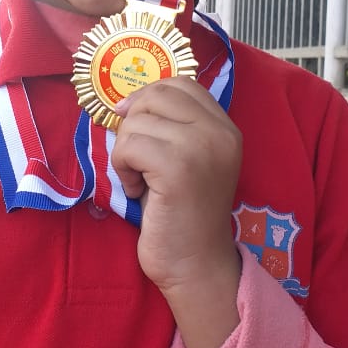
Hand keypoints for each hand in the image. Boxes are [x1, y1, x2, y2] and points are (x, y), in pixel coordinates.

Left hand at [111, 76, 241, 293]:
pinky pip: (129, 147)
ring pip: (137, 122)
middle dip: (133, 124)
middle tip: (136, 159)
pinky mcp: (178, 168)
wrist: (196, 265)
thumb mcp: (184, 159)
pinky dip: (122, 169)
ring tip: (141, 181)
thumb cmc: (182, 215)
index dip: (149, 98)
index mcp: (225, 127)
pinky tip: (138, 191)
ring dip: (126, 152)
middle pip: (156, 95)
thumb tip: (126, 102)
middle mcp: (219, 132)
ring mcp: (201, 147)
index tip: (136, 125)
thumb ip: (170, 126)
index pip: (181, 83)